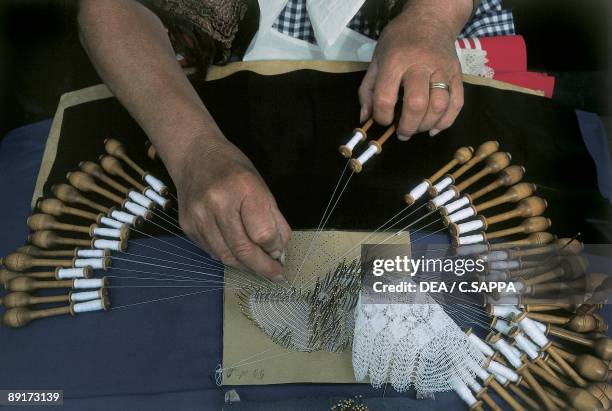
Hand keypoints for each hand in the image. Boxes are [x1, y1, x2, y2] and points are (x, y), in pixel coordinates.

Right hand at [174, 139, 290, 280]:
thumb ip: (274, 219)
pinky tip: (237, 253)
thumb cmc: (234, 170)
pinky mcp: (187, 226)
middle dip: (263, 267)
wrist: (194, 155)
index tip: (280, 253)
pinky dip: (228, 257)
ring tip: (257, 266)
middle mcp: (218, 203)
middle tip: (275, 274)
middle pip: (243, 249)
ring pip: (226, 257)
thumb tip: (280, 251)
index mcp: (243, 189)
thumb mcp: (262, 187)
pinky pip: (212, 252)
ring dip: (246, 267)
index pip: (263, 233)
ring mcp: (199, 216)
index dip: (275, 248)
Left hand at [359, 0, 471, 139]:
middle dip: (408, 125)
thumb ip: (368, 89)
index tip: (382, 120)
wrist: (431, 19)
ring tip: (416, 129)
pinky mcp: (457, 74)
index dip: (382, 116)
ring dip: (426, 125)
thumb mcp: (377, 59)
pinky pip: (457, 103)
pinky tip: (434, 128)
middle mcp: (421, 64)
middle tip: (402, 133)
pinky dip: (446, 121)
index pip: (386, 97)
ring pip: (439, 105)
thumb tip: (365, 118)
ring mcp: (442, 69)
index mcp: (395, 60)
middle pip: (416, 103)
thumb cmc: (399, 40)